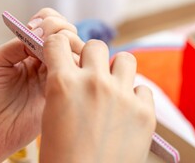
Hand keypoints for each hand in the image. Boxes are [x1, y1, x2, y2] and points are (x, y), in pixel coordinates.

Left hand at [0, 8, 79, 161]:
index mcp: (29, 53)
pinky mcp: (59, 94)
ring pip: (74, 51)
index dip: (48, 20)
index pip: (49, 26)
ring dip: (65, 43)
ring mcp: (53, 77)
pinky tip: (54, 63)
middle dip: (58, 28)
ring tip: (48, 50)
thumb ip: (18, 43)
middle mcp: (44, 63)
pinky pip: (73, 73)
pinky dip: (69, 62)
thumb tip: (40, 32)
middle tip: (41, 36)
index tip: (34, 26)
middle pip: (66, 35)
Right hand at [40, 34, 155, 162]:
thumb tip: (71, 71)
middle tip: (88, 73)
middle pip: (95, 46)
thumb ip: (62, 86)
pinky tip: (125, 111)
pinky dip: (134, 96)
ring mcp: (122, 96)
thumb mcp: (50, 114)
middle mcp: (94, 83)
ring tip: (111, 87)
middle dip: (90, 57)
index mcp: (63, 83)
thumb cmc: (62, 156)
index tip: (61, 51)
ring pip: (125, 58)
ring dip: (116, 69)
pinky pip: (143, 89)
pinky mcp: (144, 112)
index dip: (58, 46)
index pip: (58, 43)